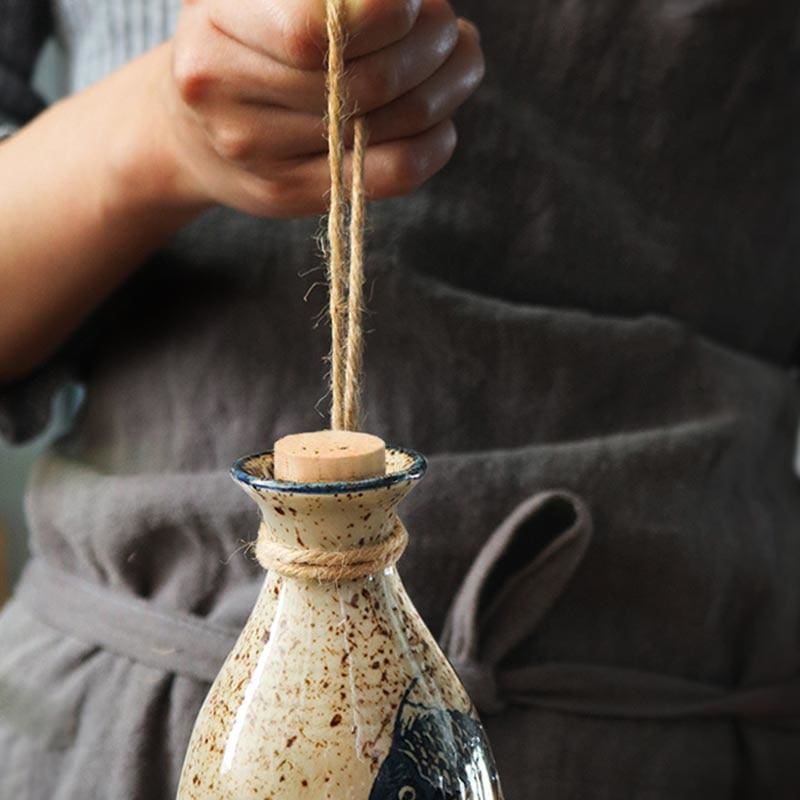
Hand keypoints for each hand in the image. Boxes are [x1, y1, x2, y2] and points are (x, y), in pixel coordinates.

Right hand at [161, 0, 483, 217]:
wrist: (190, 134)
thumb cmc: (244, 48)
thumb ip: (327, 0)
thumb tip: (417, 4)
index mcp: (217, 21)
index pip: (318, 28)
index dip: (387, 13)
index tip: (411, 5)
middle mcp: (222, 91)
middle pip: (368, 78)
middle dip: (433, 44)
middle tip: (450, 30)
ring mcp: (255, 153)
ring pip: (389, 124)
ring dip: (445, 88)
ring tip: (456, 63)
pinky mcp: (287, 194)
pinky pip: (391, 173)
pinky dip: (435, 145)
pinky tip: (440, 125)